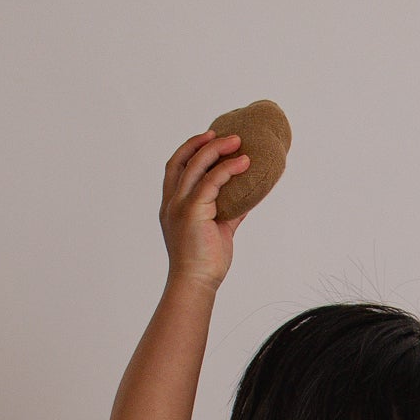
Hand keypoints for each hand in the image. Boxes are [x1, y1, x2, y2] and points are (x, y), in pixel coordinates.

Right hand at [160, 131, 252, 290]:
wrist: (197, 284)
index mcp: (172, 206)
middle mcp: (172, 202)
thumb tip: (247, 198)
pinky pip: (211, 182)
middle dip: (204, 143)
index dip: (190, 149)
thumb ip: (228, 211)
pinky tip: (244, 164)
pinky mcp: (192, 212)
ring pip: (197, 166)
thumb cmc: (205, 263)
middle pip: (184, 160)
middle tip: (227, 135)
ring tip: (238, 142)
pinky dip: (228, 170)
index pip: (176, 168)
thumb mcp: (218, 230)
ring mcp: (180, 206)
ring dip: (217, 150)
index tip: (208, 138)